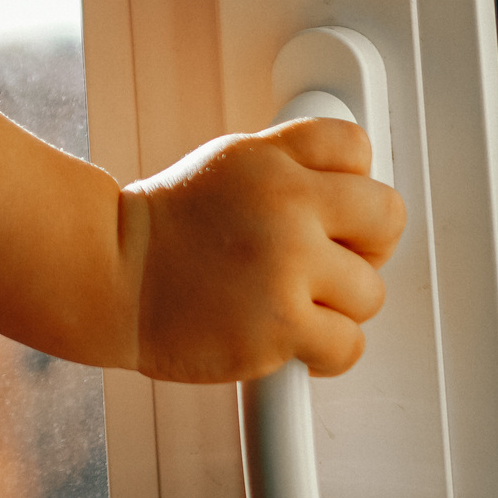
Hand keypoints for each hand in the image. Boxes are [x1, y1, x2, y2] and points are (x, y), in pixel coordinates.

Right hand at [121, 119, 405, 382]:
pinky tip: (290, 337)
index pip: (354, 147)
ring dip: (338, 305)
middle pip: (386, 216)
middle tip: (332, 260)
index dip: (349, 184)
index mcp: (269, 160)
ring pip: (371, 291)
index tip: (334, 211)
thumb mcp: (224, 166)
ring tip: (292, 301)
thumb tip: (347, 183)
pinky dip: (325, 351)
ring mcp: (286, 266)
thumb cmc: (163, 232)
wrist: (110, 278)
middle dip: (366, 244)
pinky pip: (349, 344)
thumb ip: (287, 166)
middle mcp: (284, 204)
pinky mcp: (281, 325)